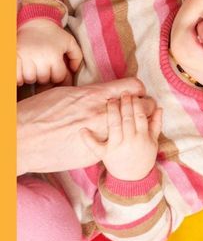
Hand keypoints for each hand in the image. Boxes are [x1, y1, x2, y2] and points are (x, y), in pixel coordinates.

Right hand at [17, 19, 81, 85]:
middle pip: (44, 79)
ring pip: (30, 79)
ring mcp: (25, 59)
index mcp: (54, 56)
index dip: (59, 74)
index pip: (58, 77)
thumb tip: (74, 70)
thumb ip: (77, 56)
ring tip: (36, 67)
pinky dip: (20, 77)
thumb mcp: (69, 41)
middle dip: (46, 75)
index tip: (57, 69)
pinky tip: (24, 70)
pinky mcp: (14, 59)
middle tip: (45, 66)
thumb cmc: (53, 34)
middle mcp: (40, 59)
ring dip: (33, 76)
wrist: (34, 23)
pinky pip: (17, 77)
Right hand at [17, 78, 155, 173]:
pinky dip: (120, 142)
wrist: (20, 141)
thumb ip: (91, 93)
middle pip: (141, 107)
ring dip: (138, 125)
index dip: (137, 90)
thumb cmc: (39, 113)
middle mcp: (101, 113)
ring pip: (136, 128)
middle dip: (143, 107)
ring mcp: (100, 135)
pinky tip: (117, 142)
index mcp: (95, 95)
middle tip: (140, 110)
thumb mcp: (67, 93)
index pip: (133, 87)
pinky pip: (118, 145)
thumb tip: (103, 92)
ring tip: (133, 126)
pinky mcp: (96, 154)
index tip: (135, 93)